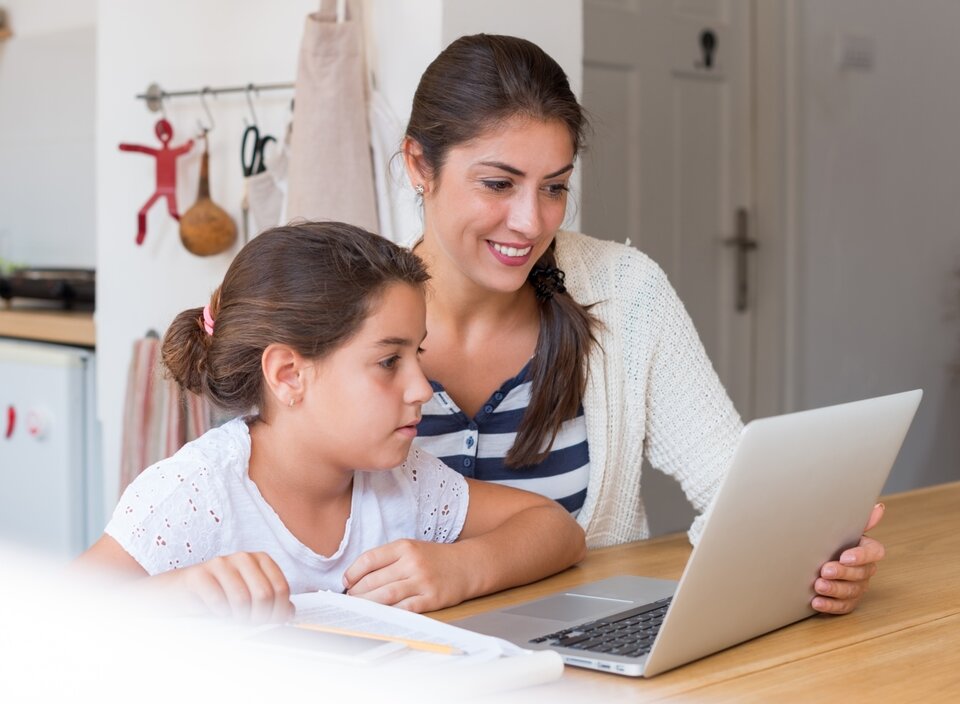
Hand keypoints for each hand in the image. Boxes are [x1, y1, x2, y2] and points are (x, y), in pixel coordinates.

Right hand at [163, 552, 292, 623]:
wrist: (178, 593)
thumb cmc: (218, 595)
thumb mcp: (249, 597)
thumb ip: (271, 602)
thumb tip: (290, 613)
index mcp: (260, 560)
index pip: (281, 589)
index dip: (278, 613)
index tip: (269, 623)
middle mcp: (243, 558)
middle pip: (264, 595)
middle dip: (258, 618)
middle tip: (249, 623)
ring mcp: (220, 563)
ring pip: (242, 600)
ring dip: (238, 617)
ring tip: (233, 618)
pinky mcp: (199, 574)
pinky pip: (219, 601)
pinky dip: (219, 614)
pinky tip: (216, 612)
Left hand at [343, 539, 470, 612]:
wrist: (469, 565)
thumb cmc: (436, 559)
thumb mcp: (412, 549)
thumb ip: (388, 560)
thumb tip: (358, 579)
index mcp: (405, 546)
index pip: (370, 559)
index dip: (353, 572)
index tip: (346, 582)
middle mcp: (413, 562)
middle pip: (374, 580)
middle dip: (356, 593)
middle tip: (349, 600)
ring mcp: (423, 581)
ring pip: (386, 595)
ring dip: (368, 604)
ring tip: (358, 609)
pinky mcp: (432, 598)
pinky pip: (405, 608)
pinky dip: (390, 614)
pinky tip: (380, 617)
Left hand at [812, 503, 885, 614]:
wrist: (813, 559)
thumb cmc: (831, 542)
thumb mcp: (841, 529)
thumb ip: (860, 521)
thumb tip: (879, 508)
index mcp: (866, 550)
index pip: (874, 552)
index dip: (861, 555)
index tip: (844, 556)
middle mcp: (865, 570)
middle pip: (861, 574)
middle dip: (842, 573)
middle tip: (824, 570)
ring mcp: (857, 587)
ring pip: (852, 591)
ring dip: (834, 589)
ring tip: (818, 585)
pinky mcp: (846, 602)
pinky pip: (842, 606)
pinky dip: (829, 605)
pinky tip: (816, 602)